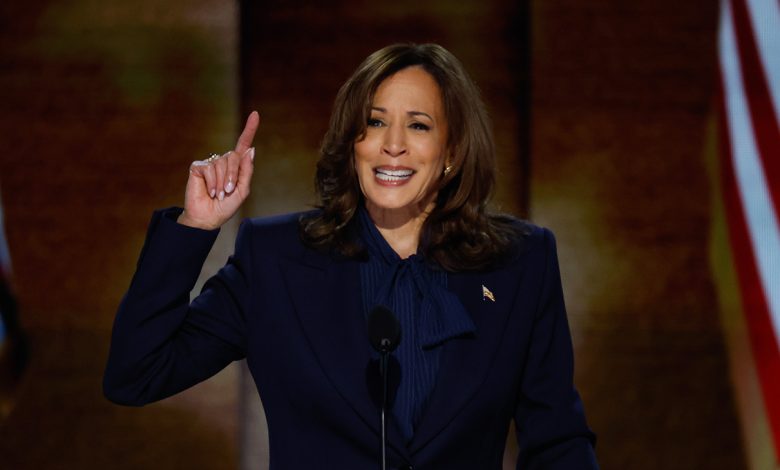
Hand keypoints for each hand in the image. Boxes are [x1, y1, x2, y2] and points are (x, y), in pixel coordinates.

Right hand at [178, 112, 259, 229]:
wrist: (208, 217)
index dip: (249, 130)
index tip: (255, 114)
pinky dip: (212, 182)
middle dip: (233, 176)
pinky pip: (209, 168)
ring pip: (222, 163)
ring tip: (218, 194)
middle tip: (228, 191)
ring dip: (222, 182)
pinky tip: (210, 191)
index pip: (243, 145)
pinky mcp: (198, 167)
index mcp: (236, 166)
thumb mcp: (242, 190)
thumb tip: (251, 150)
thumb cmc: (225, 206)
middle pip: (234, 156)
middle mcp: (223, 162)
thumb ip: (246, 171)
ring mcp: (210, 163)